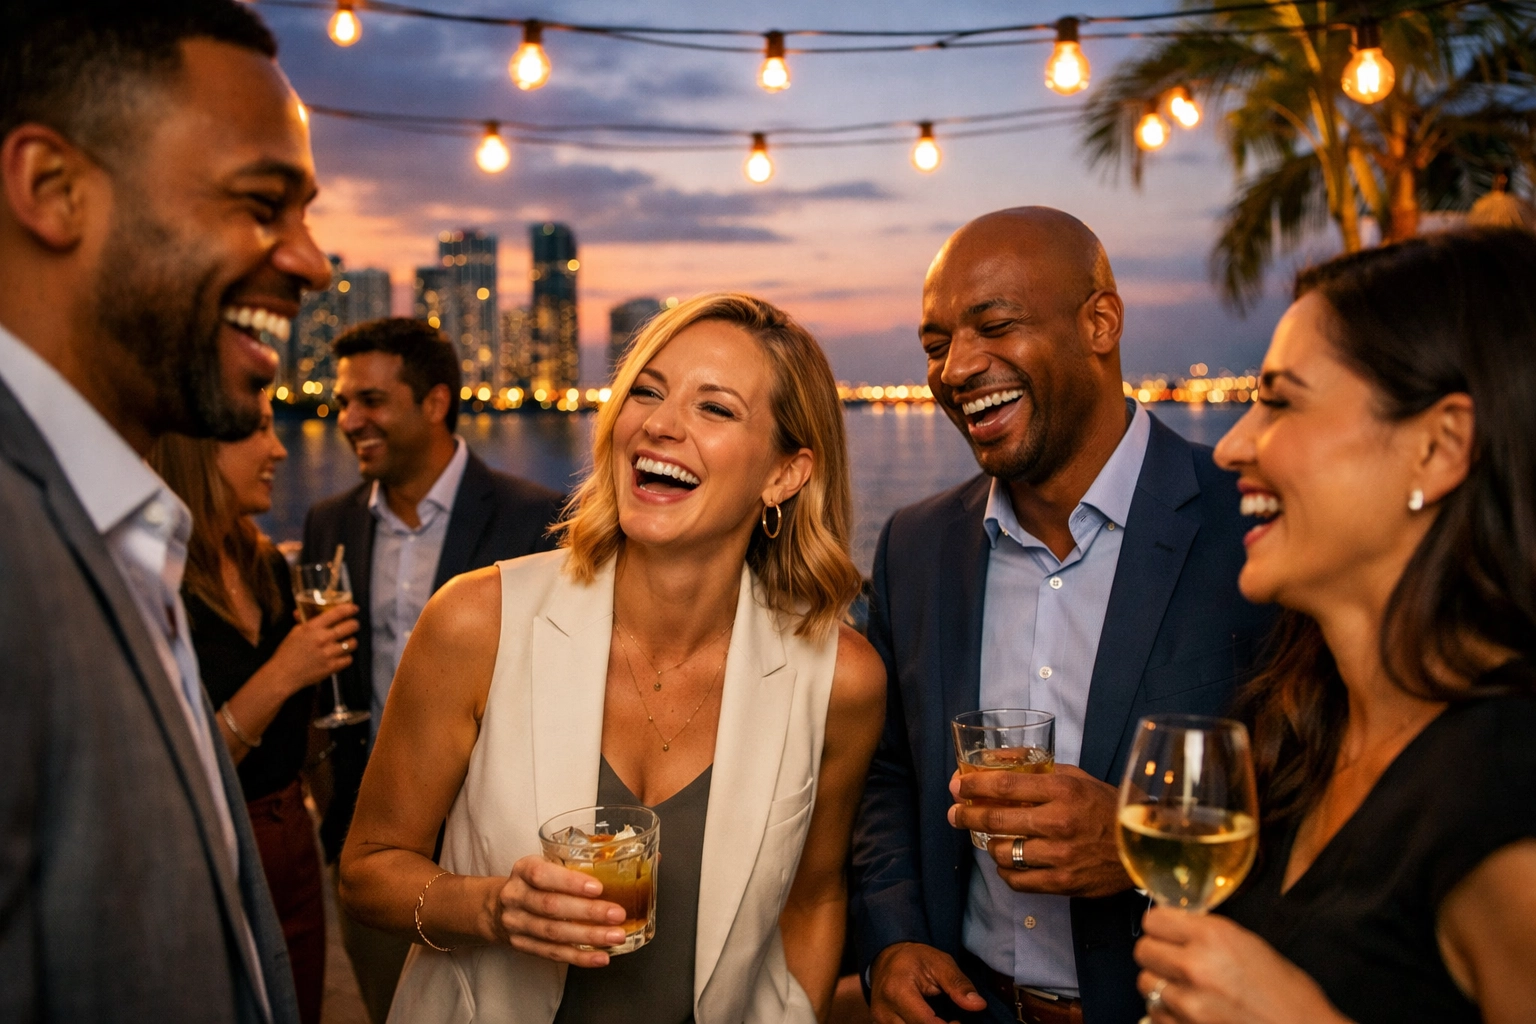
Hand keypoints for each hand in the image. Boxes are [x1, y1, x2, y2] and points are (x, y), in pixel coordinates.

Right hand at [269, 602, 358, 692]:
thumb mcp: (295, 632)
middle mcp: (323, 638)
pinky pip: (349, 659)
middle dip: (354, 624)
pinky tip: (341, 656)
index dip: (349, 609)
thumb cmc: (287, 652)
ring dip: (351, 641)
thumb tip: (304, 610)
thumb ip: (304, 621)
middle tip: (352, 626)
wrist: (283, 674)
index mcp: (313, 627)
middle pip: (351, 626)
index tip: (354, 609)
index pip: (338, 613)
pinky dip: (346, 657)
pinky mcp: (331, 667)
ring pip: (352, 643)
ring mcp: (328, 653)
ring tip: (346, 642)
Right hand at [494, 855, 628, 967]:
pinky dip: (579, 957)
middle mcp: (516, 897)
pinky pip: (552, 953)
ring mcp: (517, 924)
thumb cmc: (533, 883)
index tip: (598, 887)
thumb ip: (573, 867)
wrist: (496, 908)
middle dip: (588, 911)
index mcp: (523, 870)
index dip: (570, 882)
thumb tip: (624, 871)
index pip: (542, 875)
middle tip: (617, 914)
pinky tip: (600, 957)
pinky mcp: (522, 946)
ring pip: (553, 933)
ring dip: (588, 936)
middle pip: (551, 906)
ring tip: (615, 936)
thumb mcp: (544, 865)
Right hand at [869, 942, 988, 1023]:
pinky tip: (928, 1022)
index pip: (926, 1023)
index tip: (959, 1021)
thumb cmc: (915, 959)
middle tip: (953, 1021)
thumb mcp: (940, 963)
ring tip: (940, 1021)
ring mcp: (880, 1021)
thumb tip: (979, 1005)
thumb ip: (958, 985)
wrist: (886, 957)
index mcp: (897, 991)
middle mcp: (884, 1010)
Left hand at [948, 765, 1130, 897]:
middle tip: (955, 814)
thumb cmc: (1104, 806)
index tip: (957, 787)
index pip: (1004, 786)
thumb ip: (1034, 768)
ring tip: (991, 839)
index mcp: (1062, 790)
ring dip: (990, 845)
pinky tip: (1008, 862)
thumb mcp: (1074, 776)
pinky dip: (1006, 871)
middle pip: (996, 820)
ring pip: (1003, 853)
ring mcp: (1060, 855)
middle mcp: (1058, 822)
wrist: (1141, 845)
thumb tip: (993, 758)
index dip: (973, 786)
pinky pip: (1018, 880)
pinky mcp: (1063, 883)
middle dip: (966, 816)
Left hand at [1133, 907, 1347, 1023]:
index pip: (1154, 919)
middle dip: (1157, 954)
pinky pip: (1155, 1015)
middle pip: (1143, 950)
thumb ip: (1207, 933)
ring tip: (1185, 989)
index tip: (1168, 931)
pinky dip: (1167, 1013)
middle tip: (1174, 960)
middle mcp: (1195, 966)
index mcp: (1213, 937)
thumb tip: (1176, 926)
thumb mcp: (1250, 945)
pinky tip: (1189, 1013)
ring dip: (1160, 984)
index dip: (1160, 925)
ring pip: (1145, 983)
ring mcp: (1188, 1003)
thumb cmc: (1289, 994)